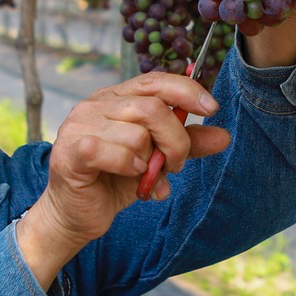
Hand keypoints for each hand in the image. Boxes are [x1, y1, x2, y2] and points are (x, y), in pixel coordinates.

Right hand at [15, 72, 233, 287]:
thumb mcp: (157, 159)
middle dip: (175, 140)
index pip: (154, 80)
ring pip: (137, 134)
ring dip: (150, 161)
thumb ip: (186, 144)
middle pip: (152, 108)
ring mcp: (79, 125)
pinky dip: (130, 168)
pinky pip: (117, 153)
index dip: (186, 91)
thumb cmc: (113, 181)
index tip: (212, 109)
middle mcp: (95, 104)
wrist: (76, 215)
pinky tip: (130, 178)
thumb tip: (223, 136)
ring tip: (145, 176)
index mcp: (115, 98)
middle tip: (175, 165)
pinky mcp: (72, 151)